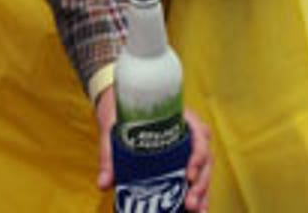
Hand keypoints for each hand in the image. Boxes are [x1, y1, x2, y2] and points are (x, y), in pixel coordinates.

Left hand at [94, 86, 213, 209]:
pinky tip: (195, 211)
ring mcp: (187, 148)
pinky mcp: (182, 161)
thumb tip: (103, 184)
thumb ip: (109, 156)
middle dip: (200, 184)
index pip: (199, 135)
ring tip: (194, 212)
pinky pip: (195, 178)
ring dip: (202, 194)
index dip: (198, 156)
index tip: (189, 175)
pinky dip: (198, 195)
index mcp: (180, 117)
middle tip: (190, 203)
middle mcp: (189, 133)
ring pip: (203, 172)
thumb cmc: (121, 112)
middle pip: (204, 159)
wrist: (117, 105)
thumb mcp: (113, 129)